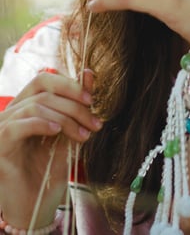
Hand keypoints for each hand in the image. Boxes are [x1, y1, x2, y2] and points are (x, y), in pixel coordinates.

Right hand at [0, 69, 101, 226]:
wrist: (37, 202)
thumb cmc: (52, 165)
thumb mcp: (70, 131)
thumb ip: (78, 104)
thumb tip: (89, 73)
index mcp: (27, 104)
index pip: (44, 79)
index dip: (69, 84)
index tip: (91, 100)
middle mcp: (12, 111)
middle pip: (44, 92)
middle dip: (74, 105)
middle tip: (94, 123)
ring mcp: (2, 126)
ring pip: (35, 106)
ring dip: (66, 118)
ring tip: (82, 134)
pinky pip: (17, 126)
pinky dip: (41, 124)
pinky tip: (57, 132)